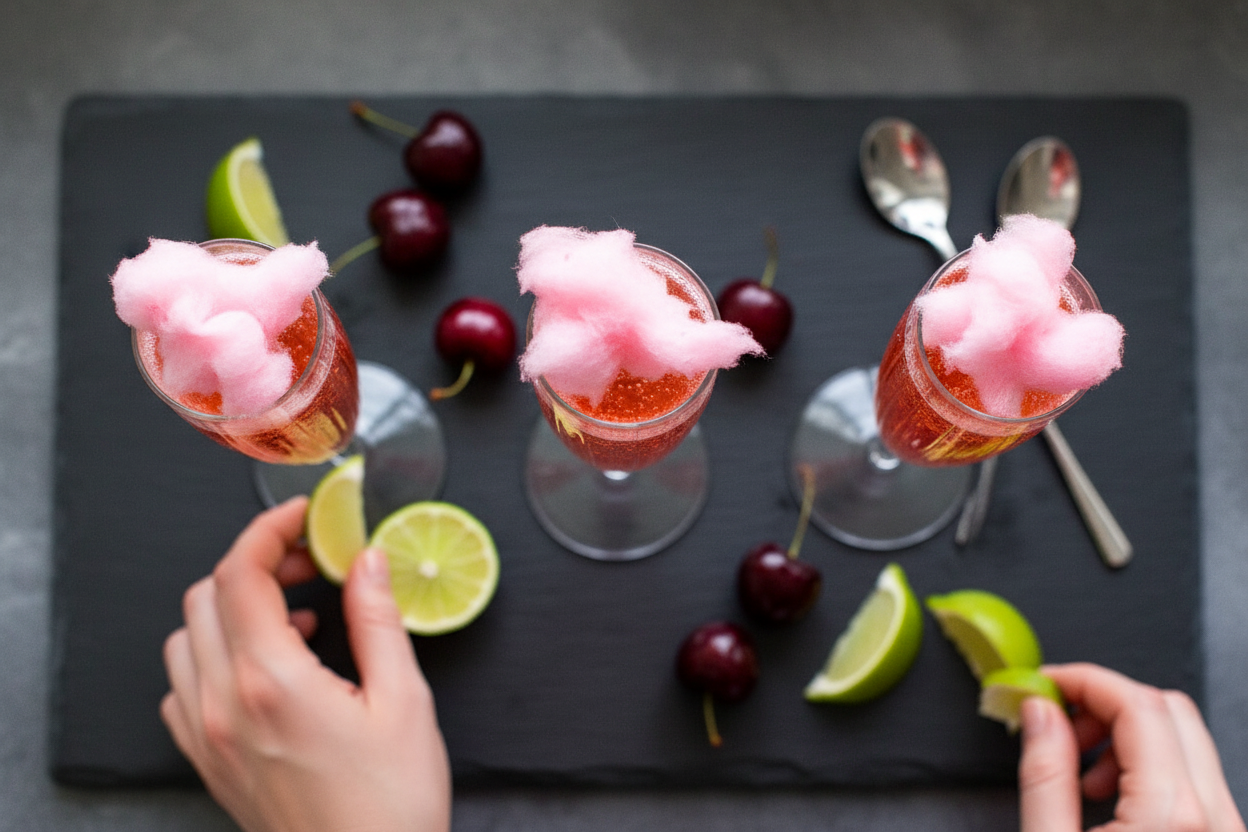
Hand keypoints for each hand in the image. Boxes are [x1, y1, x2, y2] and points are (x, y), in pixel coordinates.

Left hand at [160, 497, 450, 831]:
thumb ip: (378, 619)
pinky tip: (264, 669)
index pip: (241, 575)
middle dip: (256, 564)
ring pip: (186, 639)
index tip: (302, 518)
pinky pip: (181, 689)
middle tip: (311, 566)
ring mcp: (207, 738)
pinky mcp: (208, 764)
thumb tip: (368, 559)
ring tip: (296, 618)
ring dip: (232, 609)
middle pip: (207, 596)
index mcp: (272, 682)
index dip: (269, 530)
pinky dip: (213, 657)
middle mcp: (223, 706)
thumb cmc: (391, 805)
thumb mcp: (404, 701)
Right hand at [1019, 662, 1243, 831]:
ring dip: (1126, 733)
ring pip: (1186, 739)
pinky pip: (1195, 777)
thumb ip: (1044, 775)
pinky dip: (1148, 765)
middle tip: (1059, 720)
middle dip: (1105, 702)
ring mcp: (1224, 830)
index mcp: (1172, 816)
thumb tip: (1040, 711)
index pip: (1137, 705)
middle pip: (1169, 709)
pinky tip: (1110, 792)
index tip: (1046, 684)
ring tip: (1080, 768)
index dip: (1084, 680)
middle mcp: (1214, 820)